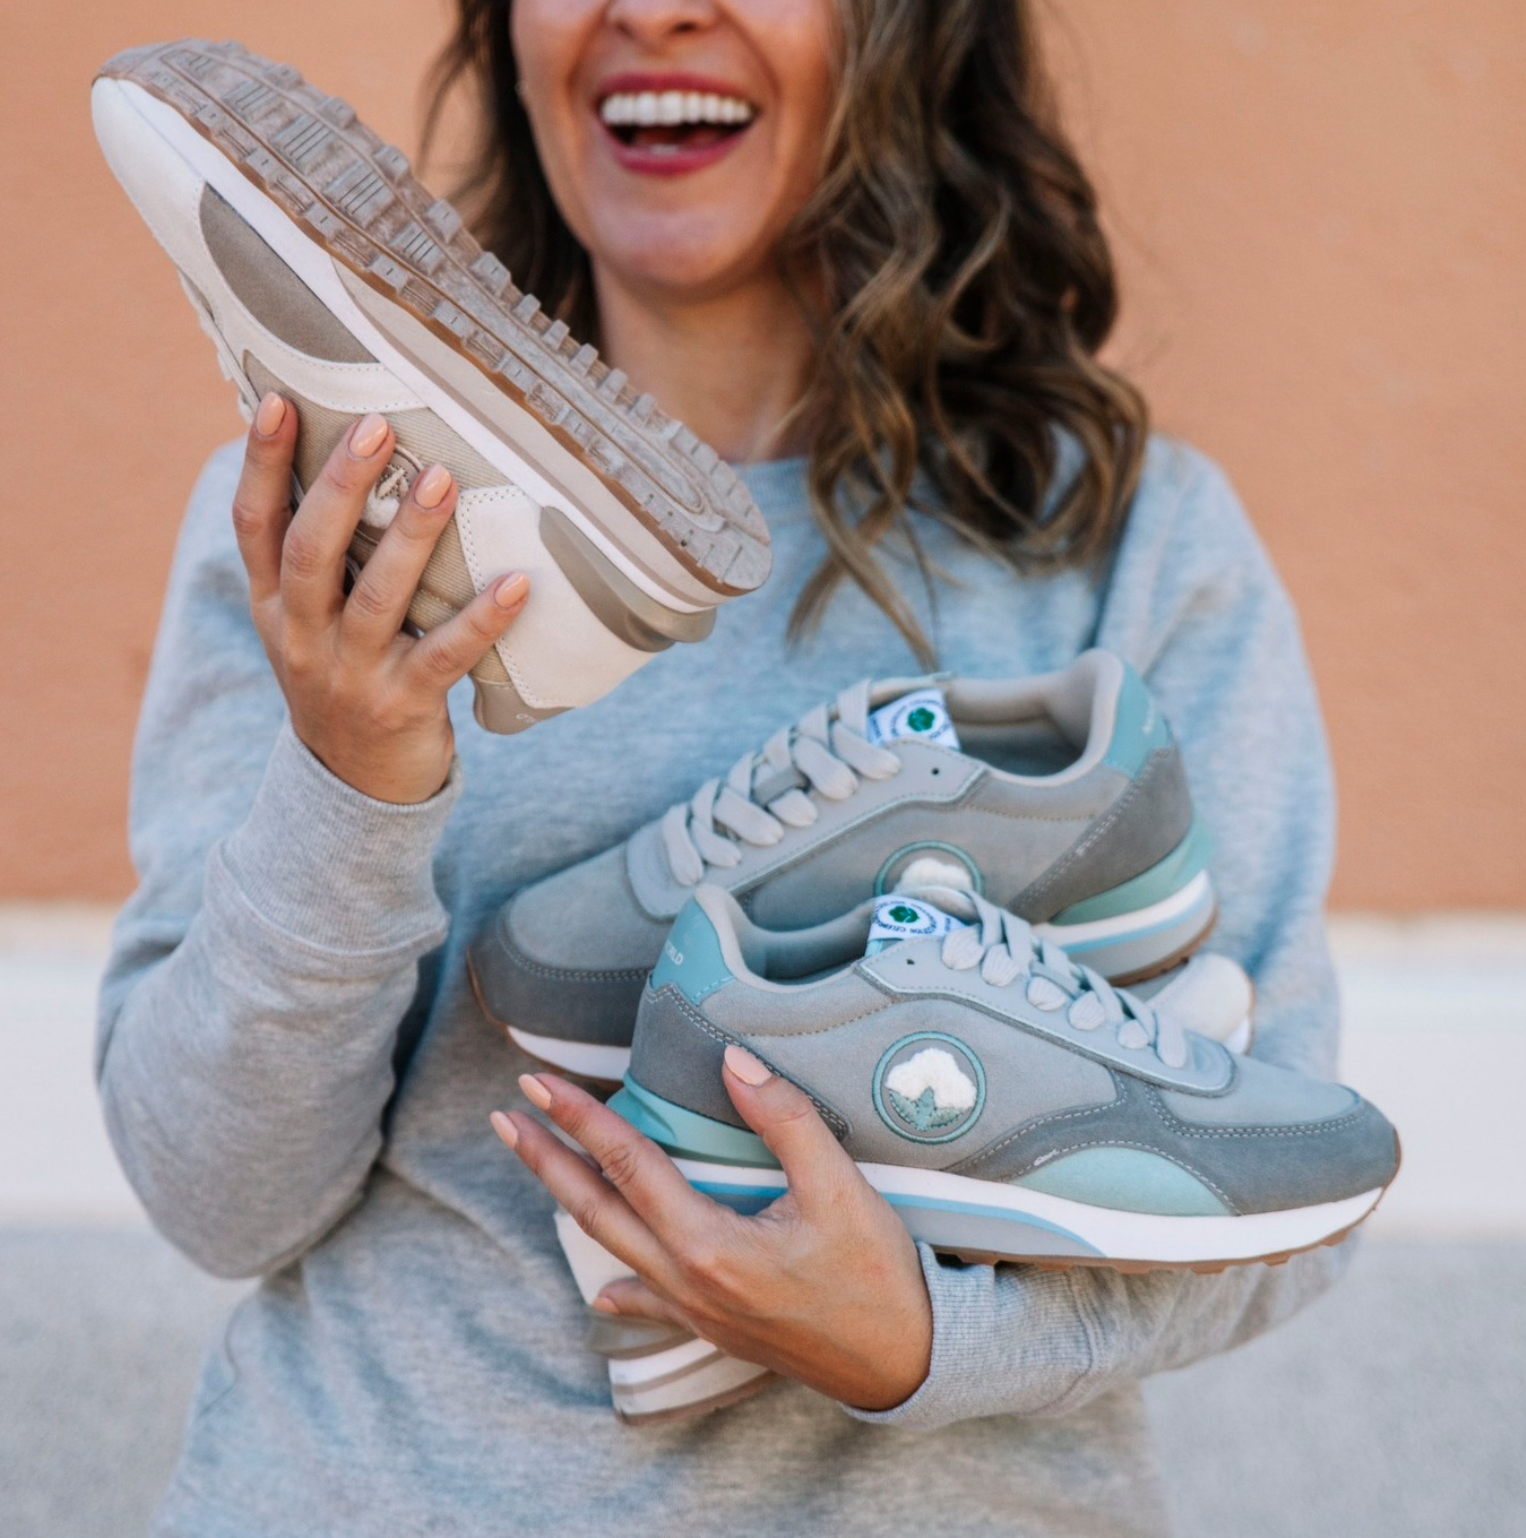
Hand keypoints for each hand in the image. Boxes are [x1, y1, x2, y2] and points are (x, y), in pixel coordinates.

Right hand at [232, 392, 530, 802]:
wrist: (353, 786)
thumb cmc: (344, 677)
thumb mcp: (309, 623)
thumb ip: (321, 560)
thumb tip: (349, 461)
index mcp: (274, 607)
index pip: (255, 526)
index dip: (260, 464)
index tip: (276, 401)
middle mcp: (303, 636)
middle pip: (311, 551)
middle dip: (340, 485)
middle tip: (378, 425)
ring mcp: (351, 674)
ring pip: (377, 598)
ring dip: (410, 536)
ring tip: (442, 480)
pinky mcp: (404, 705)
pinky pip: (447, 656)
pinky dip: (483, 619)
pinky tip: (518, 584)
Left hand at [492, 1044, 933, 1412]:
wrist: (904, 1361)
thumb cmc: (876, 1272)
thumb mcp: (839, 1185)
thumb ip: (783, 1118)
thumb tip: (731, 1061)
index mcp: (709, 1242)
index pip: (626, 1163)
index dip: (579, 1118)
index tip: (536, 1085)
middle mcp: (687, 1280)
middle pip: (596, 1209)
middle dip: (547, 1159)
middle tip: (507, 1116)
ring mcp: (696, 1310)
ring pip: (613, 1248)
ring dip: (571, 1203)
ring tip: (542, 1167)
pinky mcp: (715, 1327)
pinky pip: (651, 1304)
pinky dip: (620, 1289)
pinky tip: (602, 1291)